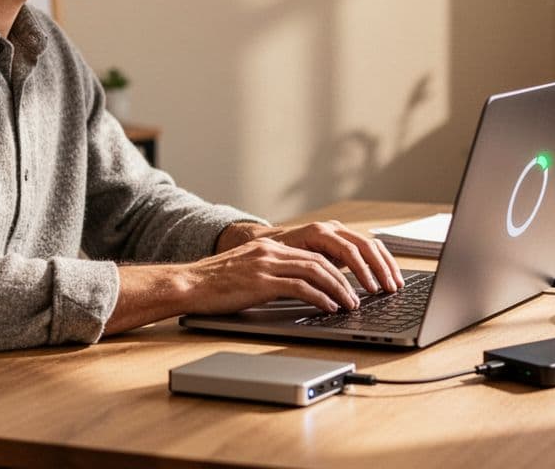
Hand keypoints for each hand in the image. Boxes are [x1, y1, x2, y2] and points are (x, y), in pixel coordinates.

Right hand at [106, 237, 362, 334]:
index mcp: (274, 246)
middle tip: (365, 293)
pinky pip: (299, 287)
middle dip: (349, 276)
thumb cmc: (218, 284)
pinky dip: (319, 297)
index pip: (319, 251)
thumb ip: (278, 273)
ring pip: (317, 271)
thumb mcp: (252, 271)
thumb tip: (308, 288)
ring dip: (339, 289)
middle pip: (325, 258)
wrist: (190, 284)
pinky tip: (329, 308)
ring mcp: (268, 264)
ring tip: (352, 304)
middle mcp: (274, 250)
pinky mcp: (261, 281)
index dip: (343, 264)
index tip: (360, 278)